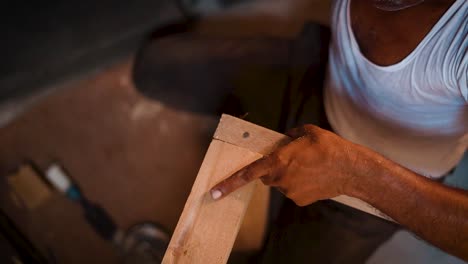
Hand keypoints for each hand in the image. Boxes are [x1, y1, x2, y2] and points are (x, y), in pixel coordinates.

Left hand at [210, 124, 370, 205]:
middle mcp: (281, 178)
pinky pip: (292, 191)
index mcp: (278, 161)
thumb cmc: (329, 147)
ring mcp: (290, 192)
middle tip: (291, 158)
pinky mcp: (299, 200)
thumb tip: (282, 140)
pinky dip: (298, 184)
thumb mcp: (307, 132)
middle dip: (273, 168)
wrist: (351, 170)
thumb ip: (289, 136)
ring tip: (308, 166)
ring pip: (280, 183)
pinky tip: (313, 177)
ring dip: (287, 175)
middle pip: (266, 175)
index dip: (229, 183)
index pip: (248, 173)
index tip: (214, 192)